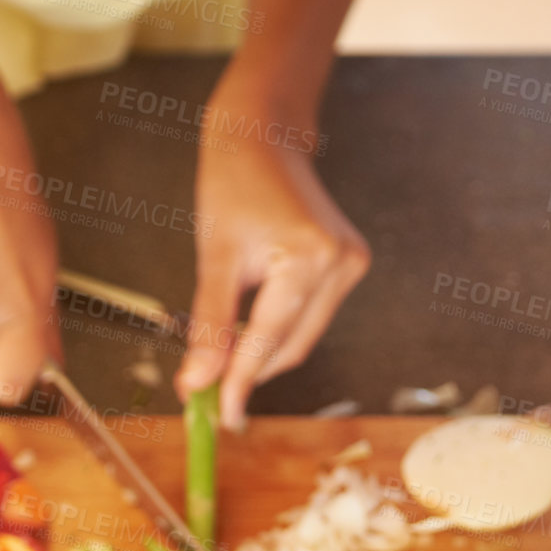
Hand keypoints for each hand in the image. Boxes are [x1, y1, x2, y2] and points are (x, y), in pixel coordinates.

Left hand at [174, 103, 370, 428]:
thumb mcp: (213, 256)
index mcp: (308, 257)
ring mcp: (352, 263)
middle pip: (290, 345)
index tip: (218, 414)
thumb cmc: (233, 183)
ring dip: (263, 349)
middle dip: (248, 370)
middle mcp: (340, 263)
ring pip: (301, 335)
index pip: (268, 340)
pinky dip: (280, 326)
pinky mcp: (351, 263)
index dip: (239, 382)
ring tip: (222, 348)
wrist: (263, 136)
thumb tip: (198, 382)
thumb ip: (208, 324)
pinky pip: (311, 314)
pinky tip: (252, 317)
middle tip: (207, 390)